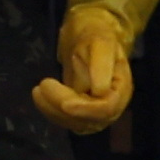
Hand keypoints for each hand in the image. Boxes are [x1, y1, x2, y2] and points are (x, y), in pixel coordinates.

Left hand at [31, 4, 135, 134]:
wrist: (87, 36)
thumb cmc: (96, 35)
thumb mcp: (100, 41)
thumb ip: (101, 63)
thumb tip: (100, 90)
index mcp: (122, 88)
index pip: (106, 108)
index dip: (86, 110)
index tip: (64, 103)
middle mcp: (111, 105)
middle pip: (89, 119)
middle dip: (63, 107)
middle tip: (42, 86)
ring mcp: (96, 112)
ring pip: (74, 124)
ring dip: (53, 111)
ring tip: (37, 90)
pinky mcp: (80, 114)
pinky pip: (66, 120)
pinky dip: (51, 112)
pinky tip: (40, 97)